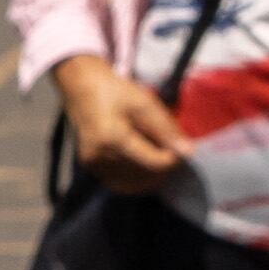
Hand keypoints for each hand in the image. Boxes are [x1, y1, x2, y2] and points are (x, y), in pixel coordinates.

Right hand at [55, 54, 185, 194]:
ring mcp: (93, 164)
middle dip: (162, 166)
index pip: (154, 163)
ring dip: (150, 173)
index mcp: (113, 138)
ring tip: (153, 152)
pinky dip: (135, 177)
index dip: (173, 158)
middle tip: (167, 147)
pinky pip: (120, 182)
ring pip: (134, 183)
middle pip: (145, 176)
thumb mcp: (144, 103)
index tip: (177, 145)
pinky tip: (140, 162)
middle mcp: (100, 156)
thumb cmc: (114, 90)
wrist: (81, 85)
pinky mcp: (91, 166)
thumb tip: (188, 152)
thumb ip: (166, 128)